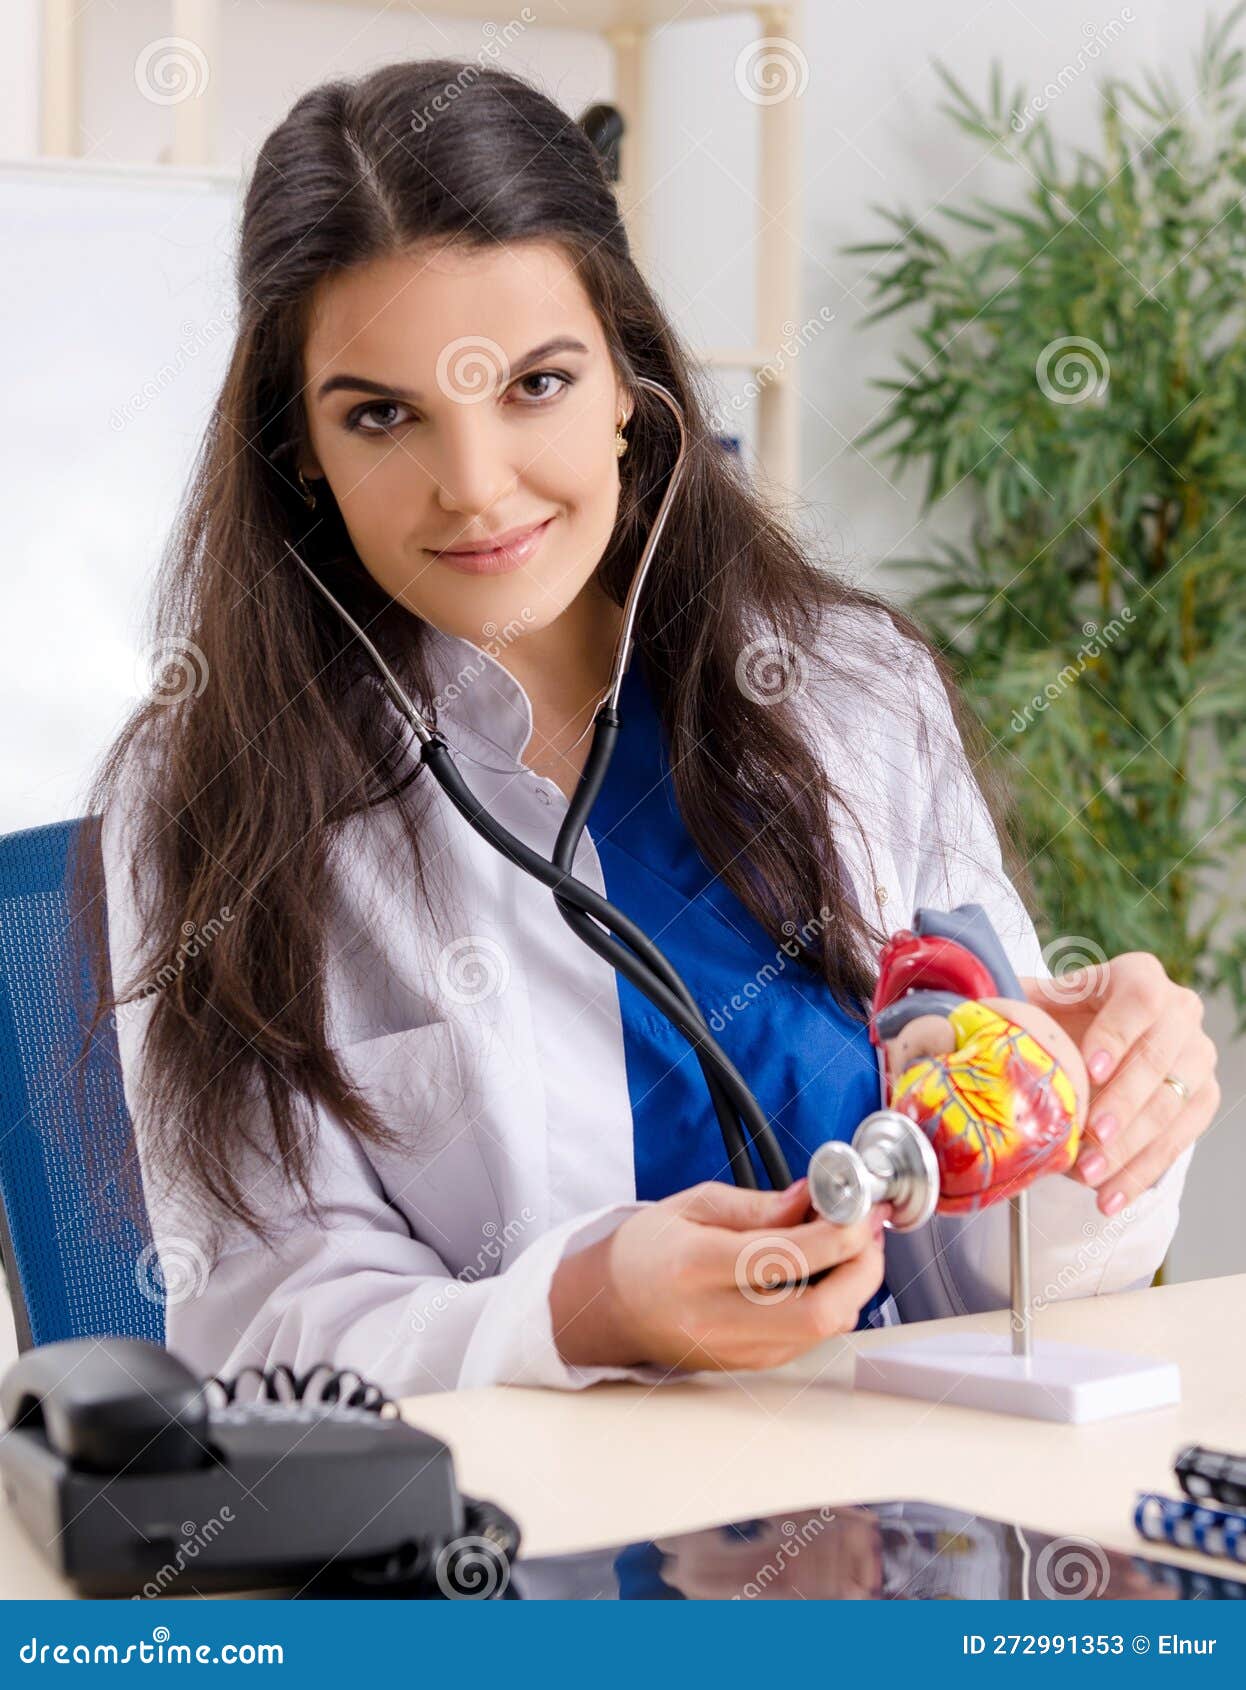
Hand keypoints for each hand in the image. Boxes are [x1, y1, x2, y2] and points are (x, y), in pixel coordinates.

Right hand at [550, 1177, 884, 1373]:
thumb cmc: (646, 1251)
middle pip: (821, 1312)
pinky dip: (830, 1305)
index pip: (788, 1256)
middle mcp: (718, 1318)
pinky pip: (809, 1339)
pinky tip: (823, 1274)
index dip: (839, 1232)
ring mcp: (737, 1350)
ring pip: (824, 1330)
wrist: (611, 1307)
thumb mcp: (692, 1205)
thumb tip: (812, 1198)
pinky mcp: (750, 1366)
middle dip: (863, 1269)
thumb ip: (758, 1205)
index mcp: (698, 1266)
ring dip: (852, 1287)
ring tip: (848, 1246)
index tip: (859, 1207)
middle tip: (868, 1233)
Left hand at [1019, 952, 1218, 1215]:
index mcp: (1140, 976)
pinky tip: (1110, 1195)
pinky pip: (1179, 1141)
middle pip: (1159, 1059)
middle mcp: (1180, 1012)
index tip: (1088, 1070)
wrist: (1094, 1042)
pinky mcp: (1201, 1099)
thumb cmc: (1060, 1018)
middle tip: (1089, 1135)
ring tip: (1089, 1175)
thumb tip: (957, 1021)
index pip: (1141, 1000)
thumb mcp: (1036, 1002)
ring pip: (1172, 1105)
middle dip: (1123, 1103)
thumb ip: (1008, 1005)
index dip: (1117, 1035)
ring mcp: (1197, 1057)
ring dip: (1130, 1147)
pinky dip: (1141, 1173)